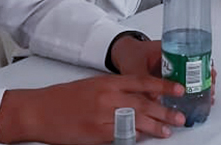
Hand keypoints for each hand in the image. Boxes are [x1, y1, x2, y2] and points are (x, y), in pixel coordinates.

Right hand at [0, 75, 184, 143]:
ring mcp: (103, 116)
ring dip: (155, 127)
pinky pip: (122, 136)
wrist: (40, 110)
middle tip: (181, 117)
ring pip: (137, 121)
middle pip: (144, 104)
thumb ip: (116, 90)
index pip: (143, 82)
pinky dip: (135, 137)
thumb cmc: (65, 98)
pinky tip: (145, 138)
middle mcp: (108, 97)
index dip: (164, 87)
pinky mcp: (97, 134)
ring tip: (168, 131)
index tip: (180, 90)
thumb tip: (140, 98)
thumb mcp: (93, 85)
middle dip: (165, 111)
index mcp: (108, 82)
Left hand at [112, 35, 220, 103]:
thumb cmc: (130, 55)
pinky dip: (193, 89)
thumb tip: (155, 100)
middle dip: (207, 77)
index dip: (202, 66)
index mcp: (168, 49)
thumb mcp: (134, 68)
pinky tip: (198, 99)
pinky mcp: (170, 77)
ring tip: (209, 96)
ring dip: (202, 84)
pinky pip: (185, 82)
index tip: (208, 76)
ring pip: (193, 74)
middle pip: (197, 65)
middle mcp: (174, 56)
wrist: (122, 53)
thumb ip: (143, 83)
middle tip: (211, 90)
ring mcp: (174, 66)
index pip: (191, 55)